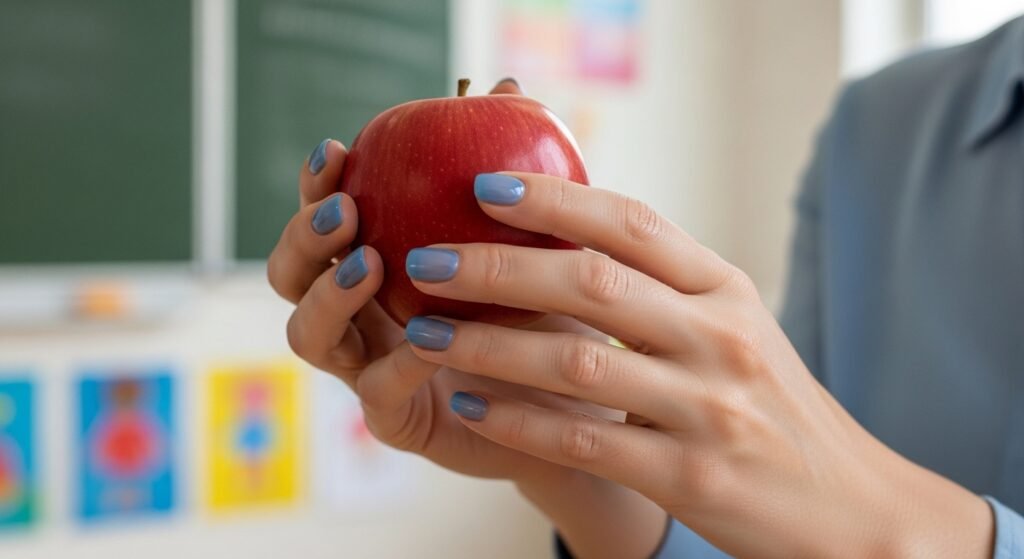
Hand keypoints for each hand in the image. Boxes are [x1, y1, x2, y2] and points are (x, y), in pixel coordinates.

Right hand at [267, 82, 667, 558]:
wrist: (580, 398)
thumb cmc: (551, 307)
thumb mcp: (537, 234)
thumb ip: (509, 168)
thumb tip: (507, 86)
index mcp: (380, 263)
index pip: (327, 218)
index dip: (317, 183)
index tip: (338, 150)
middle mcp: (362, 313)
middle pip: (290, 276)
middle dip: (303, 237)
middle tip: (346, 211)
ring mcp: (370, 367)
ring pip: (309, 337)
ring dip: (329, 296)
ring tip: (368, 264)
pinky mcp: (398, 419)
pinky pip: (377, 391)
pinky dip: (400, 359)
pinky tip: (431, 338)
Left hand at [405, 172, 994, 557]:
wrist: (851, 508)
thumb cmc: (773, 408)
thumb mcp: (735, 329)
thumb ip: (666, 286)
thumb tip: (568, 235)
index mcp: (726, 291)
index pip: (633, 224)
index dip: (556, 200)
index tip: (484, 186)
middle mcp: (719, 339)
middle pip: (592, 282)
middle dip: (497, 268)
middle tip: (426, 258)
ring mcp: (706, 409)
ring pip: (575, 362)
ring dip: (488, 345)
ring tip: (423, 332)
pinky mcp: (690, 476)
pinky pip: (584, 441)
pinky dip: (519, 421)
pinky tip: (470, 403)